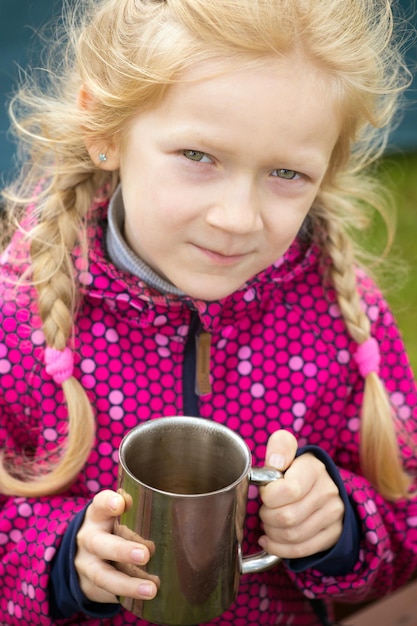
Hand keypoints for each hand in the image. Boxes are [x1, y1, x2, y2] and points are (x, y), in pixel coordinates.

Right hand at [75, 490, 157, 603]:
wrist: (82, 555)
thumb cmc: (110, 529)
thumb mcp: (116, 517)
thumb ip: (134, 515)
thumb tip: (164, 518)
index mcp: (97, 516)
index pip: (99, 505)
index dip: (108, 503)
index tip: (120, 503)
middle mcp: (88, 540)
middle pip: (100, 544)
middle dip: (122, 550)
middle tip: (145, 554)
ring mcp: (87, 566)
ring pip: (103, 576)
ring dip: (128, 584)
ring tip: (151, 588)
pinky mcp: (90, 587)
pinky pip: (108, 593)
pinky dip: (127, 595)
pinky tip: (146, 595)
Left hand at [258, 430, 343, 559]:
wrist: (321, 484)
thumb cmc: (295, 469)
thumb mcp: (288, 451)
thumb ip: (279, 447)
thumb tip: (275, 461)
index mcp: (314, 469)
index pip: (288, 491)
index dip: (268, 495)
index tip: (265, 492)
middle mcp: (328, 492)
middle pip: (287, 517)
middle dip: (267, 516)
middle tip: (264, 510)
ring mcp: (333, 515)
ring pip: (293, 536)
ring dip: (272, 533)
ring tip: (268, 523)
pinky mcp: (333, 534)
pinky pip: (301, 550)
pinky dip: (279, 548)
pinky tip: (270, 540)